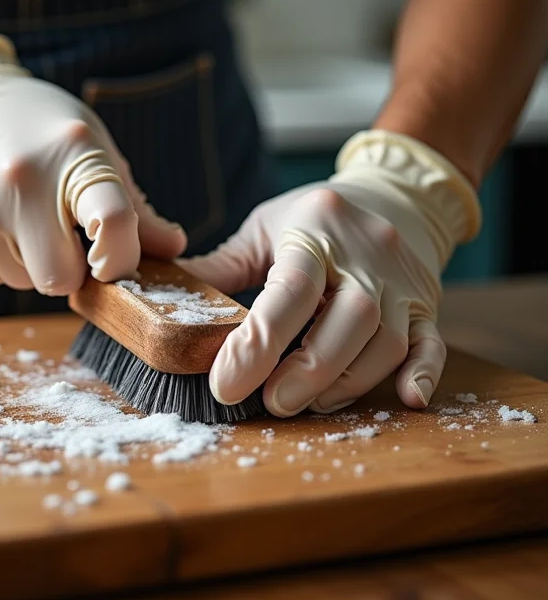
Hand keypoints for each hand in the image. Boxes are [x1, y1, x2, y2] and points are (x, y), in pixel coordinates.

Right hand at [0, 33, 185, 292]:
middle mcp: (19, 183)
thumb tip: (174, 248)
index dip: (121, 257)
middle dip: (76, 271)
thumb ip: (136, 207)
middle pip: (63, 279)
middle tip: (71, 238)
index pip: (112, 224)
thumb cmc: (46, 130)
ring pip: (30, 283)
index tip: (116, 258)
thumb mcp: (97, 149)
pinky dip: (10, 261)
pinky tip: (4, 221)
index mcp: (72, 154)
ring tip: (30, 218)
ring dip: (40, 264)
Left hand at [182, 130, 480, 416]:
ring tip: (307, 403)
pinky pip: (432, 342)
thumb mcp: (264, 228)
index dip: (259, 341)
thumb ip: (221, 267)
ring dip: (346, 382)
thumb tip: (166, 306)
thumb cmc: (314, 217)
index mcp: (316, 231)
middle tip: (270, 402)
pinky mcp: (425, 305)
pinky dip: (424, 374)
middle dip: (307, 371)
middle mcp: (366, 255)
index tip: (226, 382)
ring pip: (387, 341)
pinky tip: (407, 400)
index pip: (291, 289)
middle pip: (349, 320)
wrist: (391, 195)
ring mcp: (401, 282)